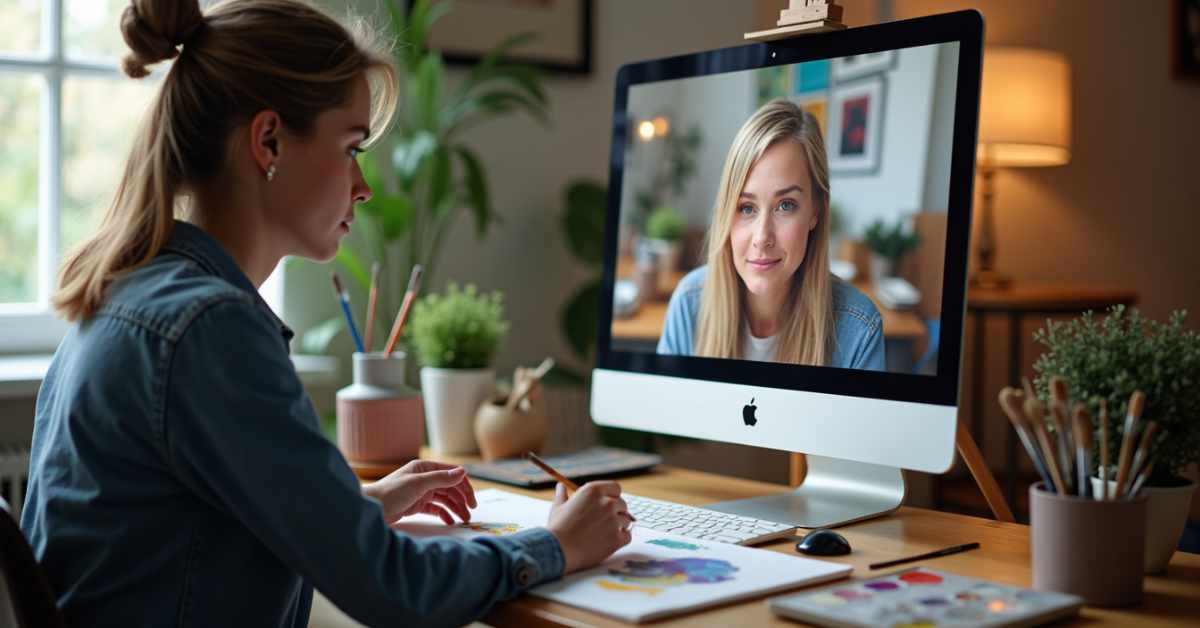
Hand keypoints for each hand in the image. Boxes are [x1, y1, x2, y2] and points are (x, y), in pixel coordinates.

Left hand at [363, 460, 477, 524]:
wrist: (370, 509)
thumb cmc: (390, 493)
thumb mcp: (418, 483)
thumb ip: (441, 478)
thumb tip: (462, 471)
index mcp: (424, 467)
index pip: (451, 474)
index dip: (464, 486)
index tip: (472, 500)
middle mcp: (424, 478)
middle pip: (449, 487)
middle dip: (461, 499)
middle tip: (470, 513)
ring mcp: (420, 492)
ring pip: (444, 499)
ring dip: (455, 508)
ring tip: (463, 520)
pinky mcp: (416, 505)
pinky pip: (435, 508)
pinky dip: (444, 514)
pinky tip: (449, 521)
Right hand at [545, 481, 632, 573]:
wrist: (558, 550)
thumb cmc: (557, 529)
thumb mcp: (558, 507)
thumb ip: (563, 495)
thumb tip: (561, 486)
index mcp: (593, 491)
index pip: (615, 488)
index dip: (612, 496)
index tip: (607, 503)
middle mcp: (607, 503)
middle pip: (622, 504)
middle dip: (615, 512)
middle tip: (603, 521)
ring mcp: (614, 521)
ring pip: (626, 521)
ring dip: (618, 526)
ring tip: (603, 533)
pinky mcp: (617, 538)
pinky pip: (627, 536)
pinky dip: (621, 539)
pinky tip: (608, 541)